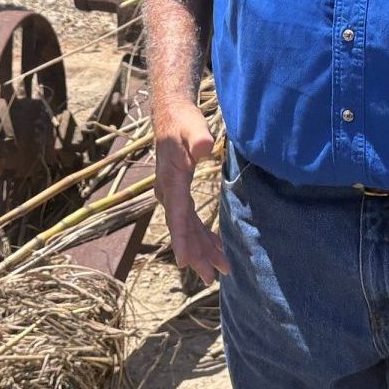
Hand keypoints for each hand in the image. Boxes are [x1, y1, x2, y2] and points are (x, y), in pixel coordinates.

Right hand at [153, 104, 228, 281]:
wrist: (170, 112)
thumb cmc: (182, 120)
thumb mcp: (192, 126)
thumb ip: (198, 138)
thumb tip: (205, 148)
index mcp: (172, 181)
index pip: (177, 217)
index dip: (182, 241)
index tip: (186, 264)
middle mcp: (168, 192)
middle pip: (183, 229)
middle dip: (197, 254)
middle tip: (213, 277)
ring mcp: (173, 194)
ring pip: (187, 228)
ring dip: (202, 248)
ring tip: (220, 269)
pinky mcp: (180, 191)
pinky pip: (190, 220)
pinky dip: (202, 235)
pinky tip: (215, 245)